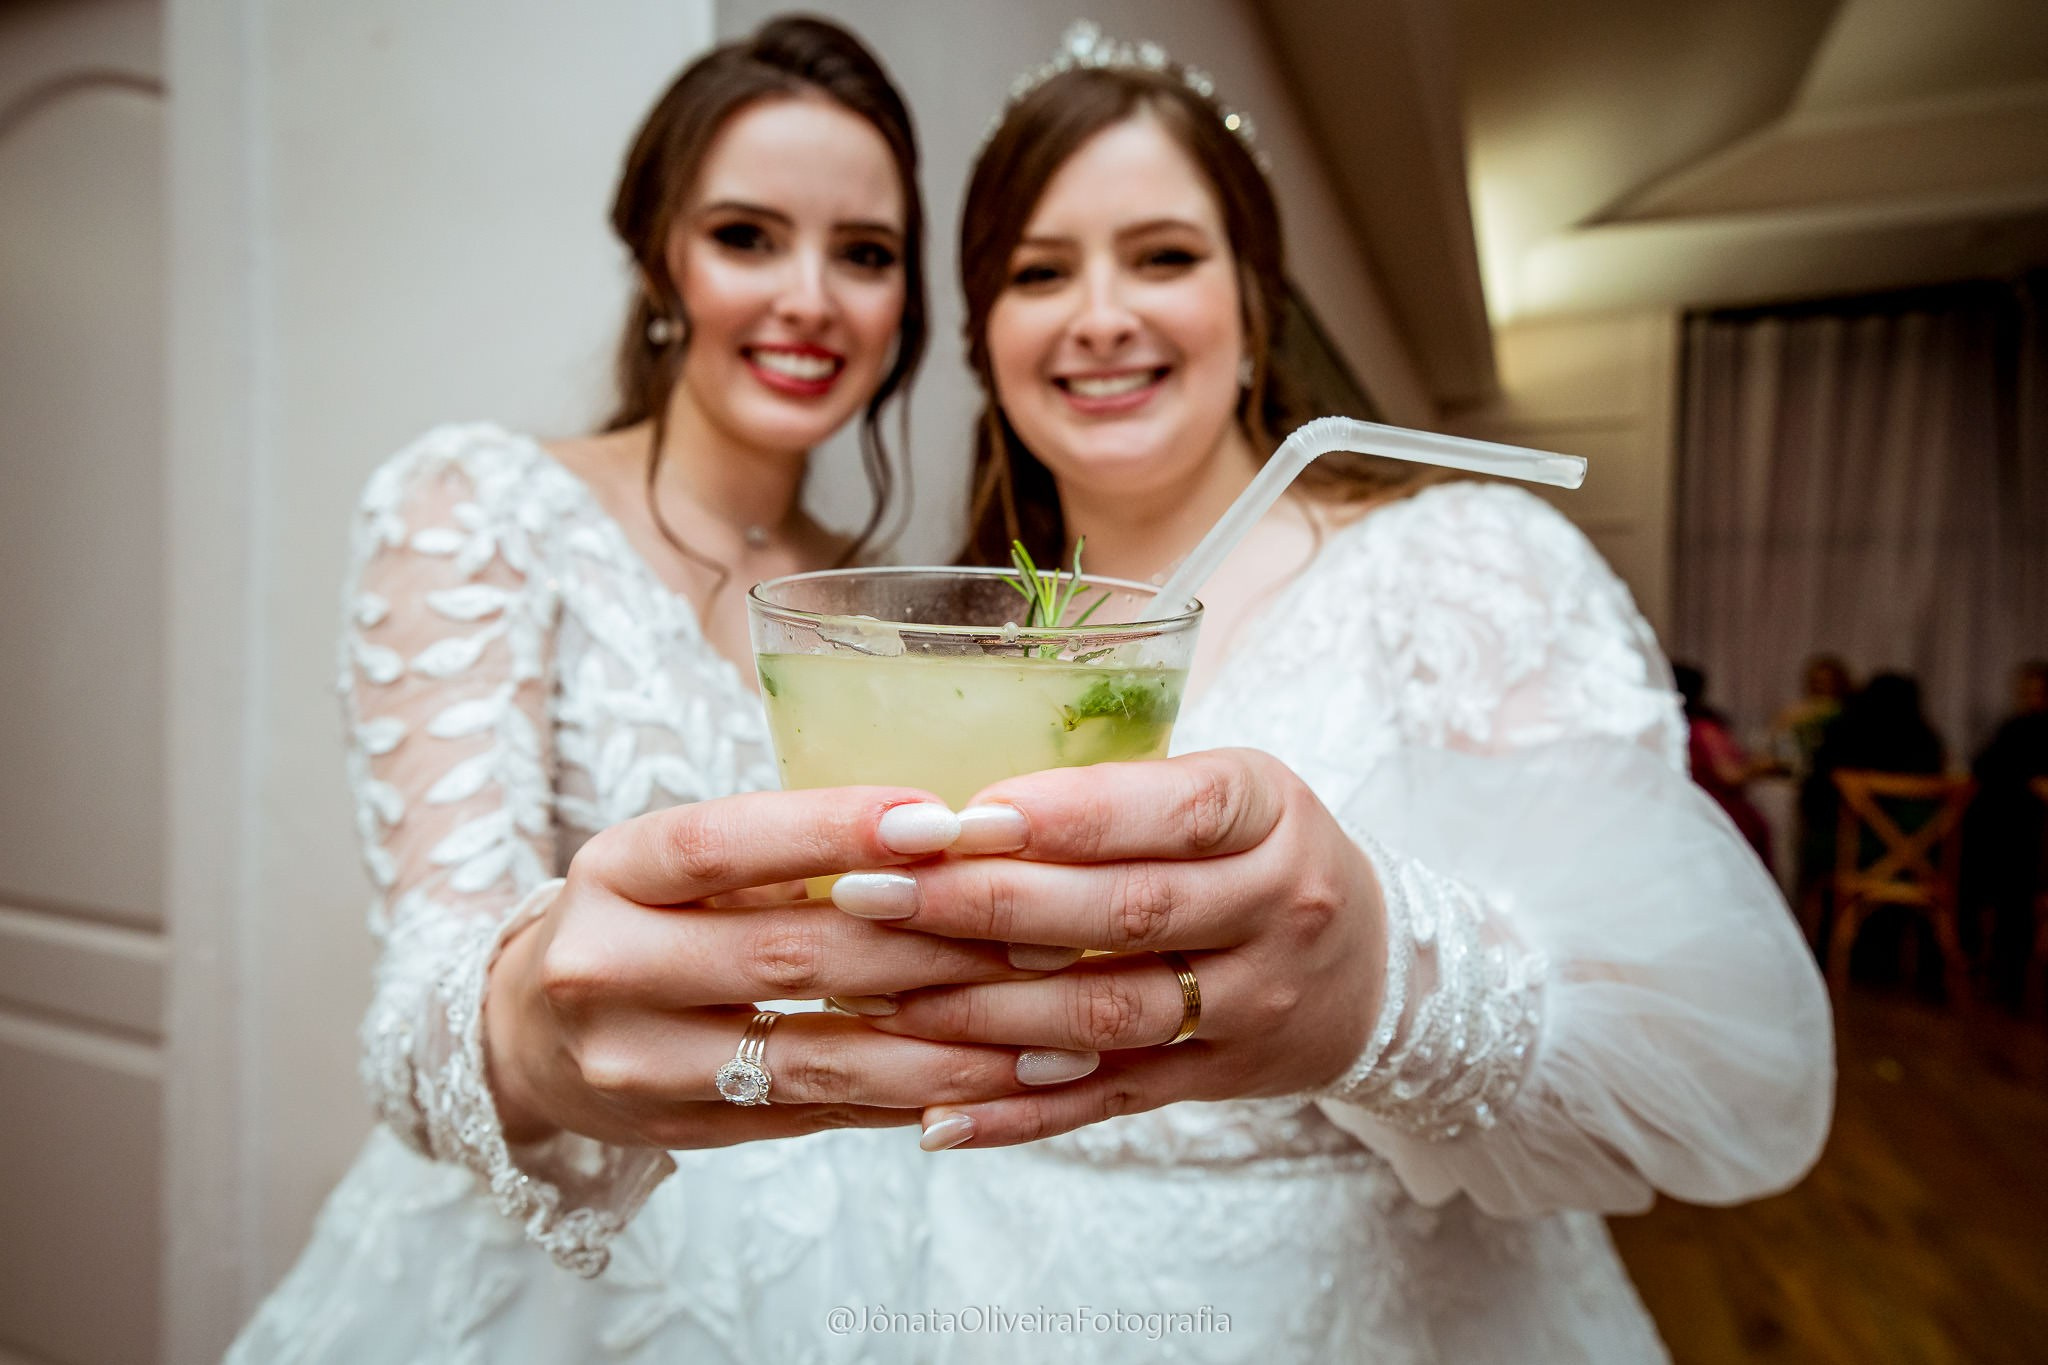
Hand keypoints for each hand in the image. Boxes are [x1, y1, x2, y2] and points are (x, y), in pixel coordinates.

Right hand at [485, 787, 1100, 1149]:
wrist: (525, 1036)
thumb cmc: (641, 917)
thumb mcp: (677, 862)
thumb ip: (786, 854)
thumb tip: (950, 837)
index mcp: (612, 872)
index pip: (722, 844)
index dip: (833, 830)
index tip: (943, 818)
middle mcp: (608, 969)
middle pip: (788, 957)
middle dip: (930, 944)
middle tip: (1045, 930)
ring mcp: (639, 1066)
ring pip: (813, 1059)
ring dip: (944, 1049)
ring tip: (1050, 1037)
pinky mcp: (683, 1132)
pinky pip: (814, 1116)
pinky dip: (906, 1099)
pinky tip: (990, 1086)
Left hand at [833, 750, 1387, 1148]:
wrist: (1373, 968)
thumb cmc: (1259, 853)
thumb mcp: (1228, 790)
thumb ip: (1117, 793)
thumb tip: (949, 806)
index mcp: (1270, 813)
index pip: (1172, 809)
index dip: (1064, 816)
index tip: (959, 816)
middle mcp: (1275, 907)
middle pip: (1124, 913)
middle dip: (987, 903)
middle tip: (875, 894)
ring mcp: (1252, 1005)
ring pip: (1109, 1013)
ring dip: (985, 1010)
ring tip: (880, 994)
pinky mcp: (1220, 1082)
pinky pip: (1111, 1101)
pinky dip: (1021, 1115)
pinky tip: (939, 1117)